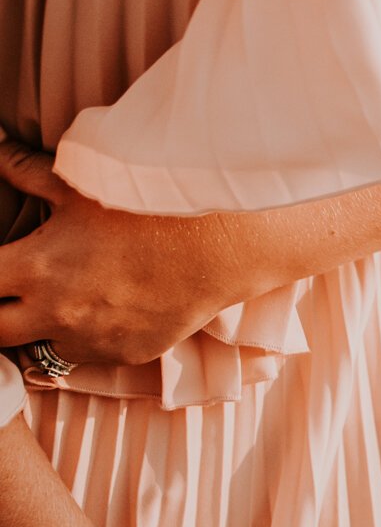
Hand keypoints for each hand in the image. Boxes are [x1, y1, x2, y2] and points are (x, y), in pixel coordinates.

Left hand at [0, 140, 259, 368]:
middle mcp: (55, 312)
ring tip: (53, 304)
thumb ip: (24, 171)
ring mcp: (90, 340)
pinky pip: (86, 355)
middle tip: (8, 294)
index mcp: (35, 267)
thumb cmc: (146, 213)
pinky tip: (96, 312)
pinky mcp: (123, 354)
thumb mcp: (77, 185)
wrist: (214, 251)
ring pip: (38, 349)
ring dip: (37, 329)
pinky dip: (81, 338)